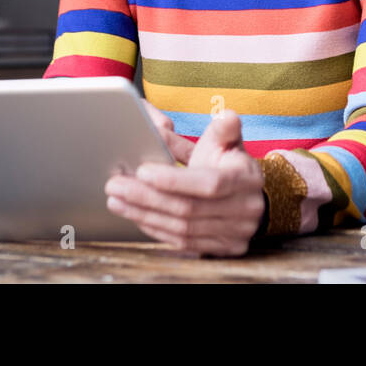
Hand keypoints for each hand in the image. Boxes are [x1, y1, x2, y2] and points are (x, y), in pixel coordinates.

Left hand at [105, 109, 265, 255]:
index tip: (141, 170)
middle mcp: (245, 209)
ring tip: (116, 200)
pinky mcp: (223, 249)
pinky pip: (184, 243)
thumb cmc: (230, 162)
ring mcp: (235, 233)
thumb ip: (223, 128)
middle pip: (189, 208)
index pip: (209, 184)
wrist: (249, 196)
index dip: (174, 180)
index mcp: (245, 178)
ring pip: (183, 229)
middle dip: (147, 197)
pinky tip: (136, 215)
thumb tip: (225, 116)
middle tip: (115, 185)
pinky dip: (156, 229)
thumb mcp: (228, 141)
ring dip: (145, 215)